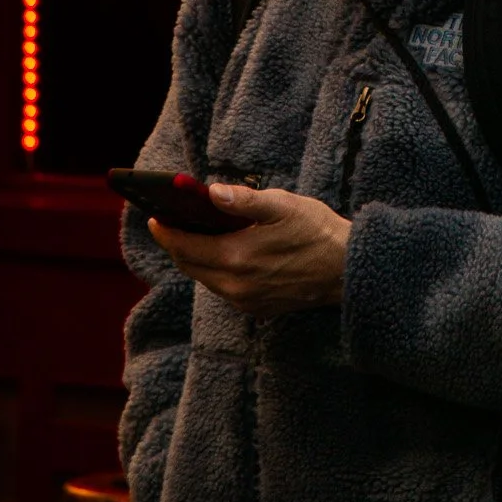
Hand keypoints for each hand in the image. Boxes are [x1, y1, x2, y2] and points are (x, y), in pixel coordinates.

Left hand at [150, 184, 350, 315]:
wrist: (348, 271)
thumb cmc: (318, 232)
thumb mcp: (283, 205)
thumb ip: (244, 200)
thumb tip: (211, 192)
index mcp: (237, 257)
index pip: (185, 246)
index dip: (165, 232)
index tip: (154, 217)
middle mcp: (235, 286)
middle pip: (190, 265)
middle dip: (176, 244)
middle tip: (169, 223)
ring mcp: (246, 301)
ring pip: (205, 278)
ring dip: (196, 257)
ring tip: (194, 234)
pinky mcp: (257, 309)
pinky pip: (224, 289)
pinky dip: (215, 270)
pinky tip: (223, 253)